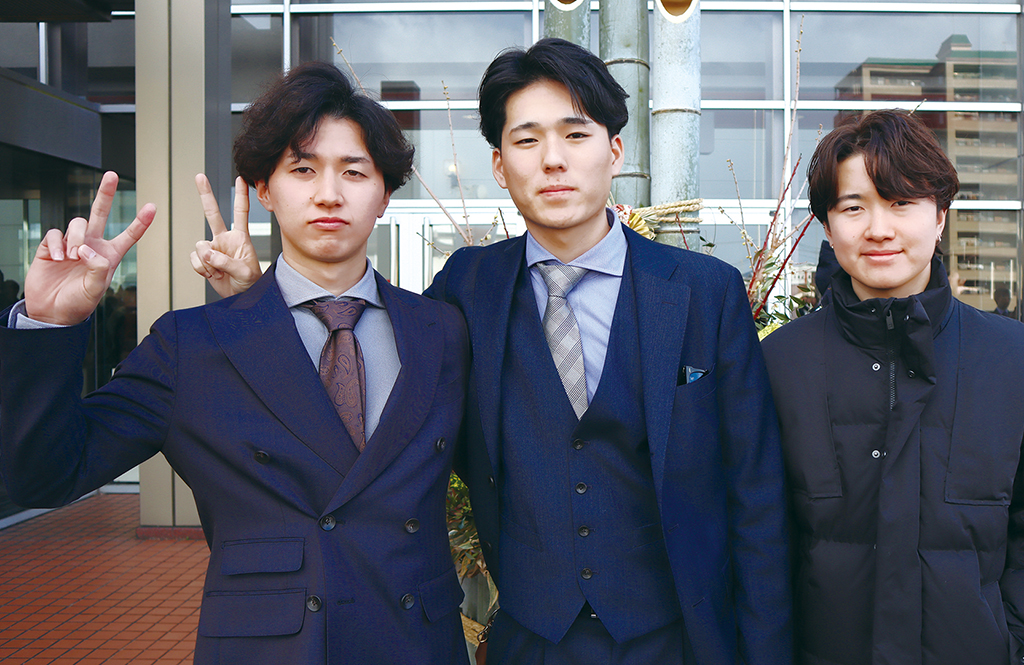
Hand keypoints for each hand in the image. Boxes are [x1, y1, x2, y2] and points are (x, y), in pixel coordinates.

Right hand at [24, 171, 155, 325]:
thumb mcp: (95, 290)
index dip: (140, 221)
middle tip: (112, 175)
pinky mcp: (51, 246)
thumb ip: (97, 269)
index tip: (152, 206)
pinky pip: (55, 234)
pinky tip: (57, 258)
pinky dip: (56, 244)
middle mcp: (92, 245)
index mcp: (110, 255)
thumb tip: (86, 249)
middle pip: (100, 213)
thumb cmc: (78, 304)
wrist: (52, 312)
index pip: (129, 235)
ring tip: (71, 257)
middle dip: (106, 193)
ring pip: (77, 224)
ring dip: (75, 238)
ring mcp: (71, 244)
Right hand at [191, 174, 261, 297]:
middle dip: (205, 195)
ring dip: (207, 262)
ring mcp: (213, 249)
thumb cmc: (250, 283)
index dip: (241, 196)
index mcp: (240, 238)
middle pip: (212, 214)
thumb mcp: (244, 272)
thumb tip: (206, 253)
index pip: (240, 213)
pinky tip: (212, 274)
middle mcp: (224, 239)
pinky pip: (194, 260)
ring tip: (219, 271)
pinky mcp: (203, 260)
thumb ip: (225, 261)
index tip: (241, 179)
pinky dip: (201, 269)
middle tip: (199, 177)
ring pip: (199, 246)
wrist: (242, 297)